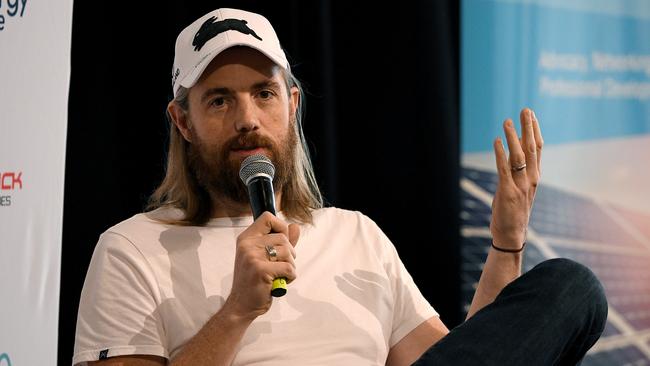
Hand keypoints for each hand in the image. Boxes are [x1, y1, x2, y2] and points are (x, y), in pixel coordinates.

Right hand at [224, 212, 299, 319]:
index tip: (280, 243)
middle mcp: (247, 245)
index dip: (281, 227)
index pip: (267, 217)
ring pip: (288, 252)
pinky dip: (290, 277)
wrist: (241, 305)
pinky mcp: (260, 270)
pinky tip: (280, 282)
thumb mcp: (265, 258)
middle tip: (279, 266)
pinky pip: (288, 268)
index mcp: (246, 238)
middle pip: (283, 237)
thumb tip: (295, 226)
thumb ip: (281, 242)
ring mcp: (252, 257)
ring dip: (290, 266)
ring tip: (279, 275)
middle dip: (289, 253)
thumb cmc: (254, 281)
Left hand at [490, 108, 542, 249]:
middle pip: (532, 148)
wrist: (511, 235)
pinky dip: (501, 154)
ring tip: (507, 121)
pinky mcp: (508, 192)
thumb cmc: (513, 211)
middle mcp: (531, 179)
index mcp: (535, 177)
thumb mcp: (519, 187)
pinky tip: (497, 141)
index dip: (535, 130)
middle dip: (528, 128)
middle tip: (525, 109)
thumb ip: (519, 170)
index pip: (538, 148)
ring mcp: (520, 186)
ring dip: (513, 137)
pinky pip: (504, 169)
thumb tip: (514, 151)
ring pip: (519, 156)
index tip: (531, 114)